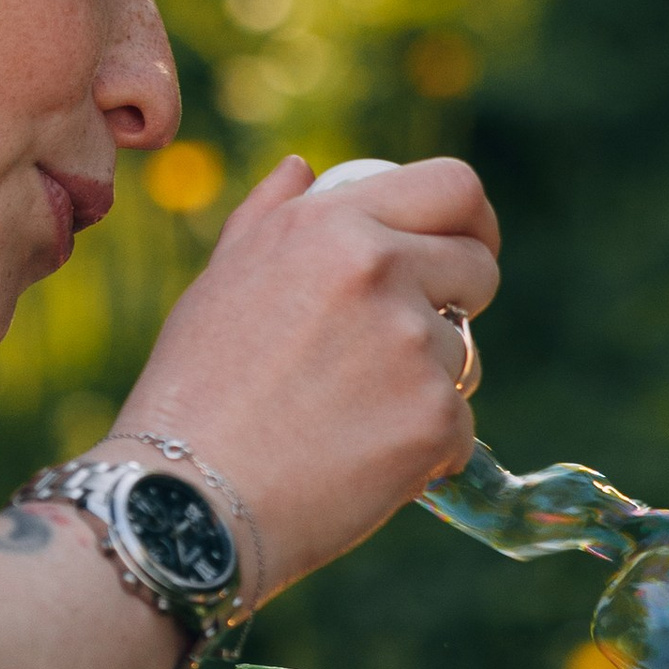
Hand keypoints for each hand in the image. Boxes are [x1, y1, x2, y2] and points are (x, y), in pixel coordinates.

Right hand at [112, 155, 500, 600]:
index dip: (474, 222)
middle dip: (464, 302)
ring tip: (347, 420)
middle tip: (415, 344)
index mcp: (331, 224)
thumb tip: (305, 170)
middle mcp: (379, 268)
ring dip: (427, 387)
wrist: (188, 499)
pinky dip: (426, 450)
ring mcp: (413, 343)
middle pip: (480, 267)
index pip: (453, 187)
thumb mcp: (220, 282)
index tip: (467, 252)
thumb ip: (272, 217)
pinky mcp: (435, 416)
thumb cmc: (194, 393)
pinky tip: (359, 465)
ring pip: (462, 357)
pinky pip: (459, 425)